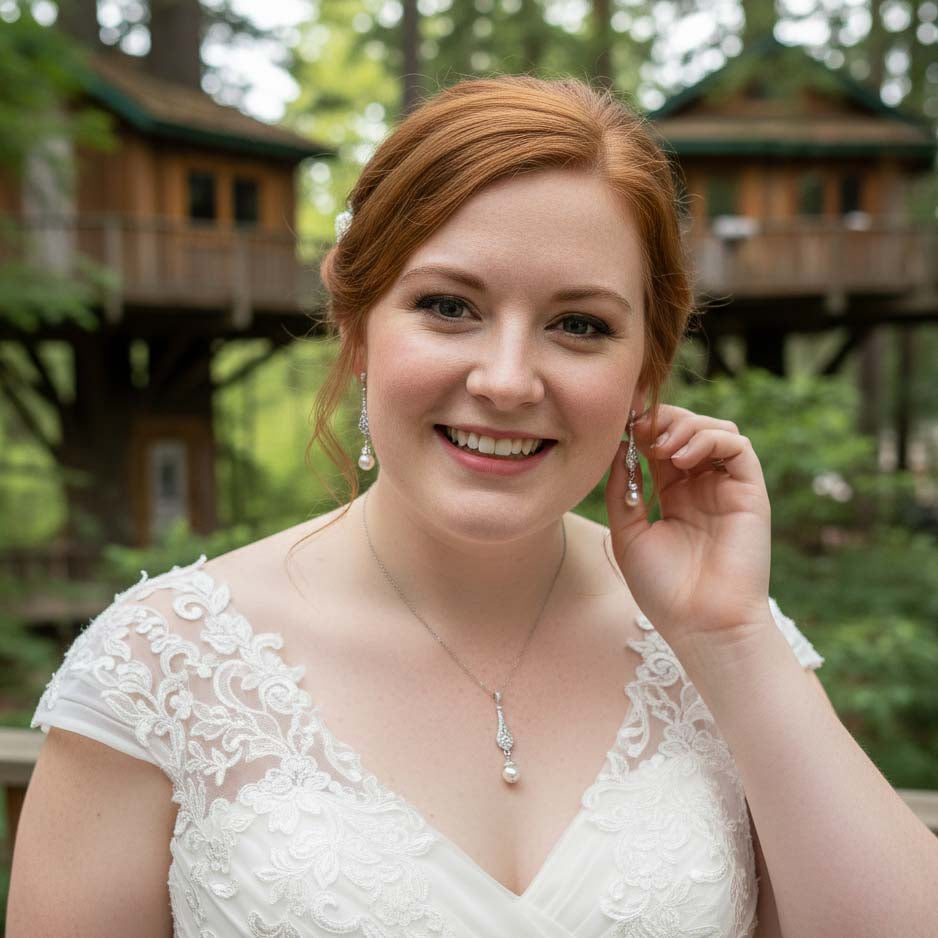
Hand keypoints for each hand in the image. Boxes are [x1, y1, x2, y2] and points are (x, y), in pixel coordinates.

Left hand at [605, 405, 772, 647]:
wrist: (702, 625)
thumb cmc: (664, 590)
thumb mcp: (628, 535)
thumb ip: (622, 491)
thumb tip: (616, 447)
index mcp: (675, 496)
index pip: (661, 445)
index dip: (643, 428)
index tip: (619, 421)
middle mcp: (703, 488)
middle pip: (689, 429)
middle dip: (662, 420)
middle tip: (638, 426)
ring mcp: (727, 489)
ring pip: (717, 430)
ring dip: (686, 426)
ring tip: (660, 446)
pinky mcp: (750, 493)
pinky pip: (739, 447)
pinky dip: (710, 438)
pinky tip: (681, 457)